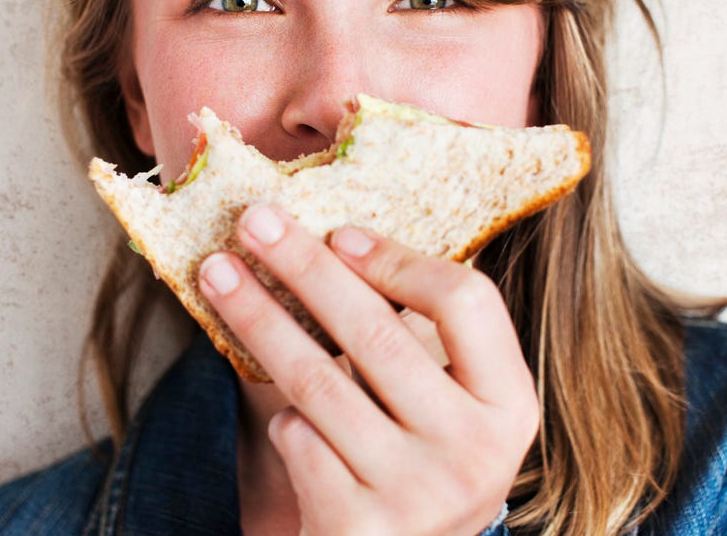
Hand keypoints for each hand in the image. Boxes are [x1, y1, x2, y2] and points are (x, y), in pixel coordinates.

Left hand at [198, 204, 539, 535]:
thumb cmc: (424, 457)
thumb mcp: (453, 402)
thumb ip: (419, 336)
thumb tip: (333, 241)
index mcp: (510, 404)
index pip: (466, 302)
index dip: (398, 261)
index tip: (338, 234)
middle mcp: (474, 451)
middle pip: (378, 333)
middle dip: (304, 267)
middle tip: (253, 220)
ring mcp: (417, 494)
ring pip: (318, 380)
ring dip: (257, 317)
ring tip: (216, 272)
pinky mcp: (359, 527)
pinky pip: (298, 438)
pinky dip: (284, 419)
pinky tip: (288, 419)